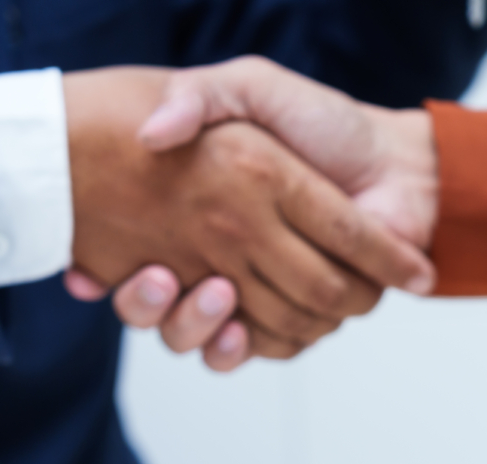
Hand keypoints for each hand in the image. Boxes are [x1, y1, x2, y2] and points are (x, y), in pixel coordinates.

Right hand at [62, 67, 433, 366]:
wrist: (396, 163)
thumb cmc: (324, 123)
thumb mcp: (250, 88)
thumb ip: (199, 96)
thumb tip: (152, 132)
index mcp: (199, 204)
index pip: (127, 250)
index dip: (101, 266)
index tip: (90, 273)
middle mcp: (219, 253)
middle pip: (160, 305)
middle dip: (151, 304)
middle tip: (160, 279)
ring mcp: (253, 290)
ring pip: (198, 335)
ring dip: (193, 326)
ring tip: (211, 295)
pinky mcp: (290, 320)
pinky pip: (251, 351)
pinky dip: (240, 349)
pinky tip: (235, 330)